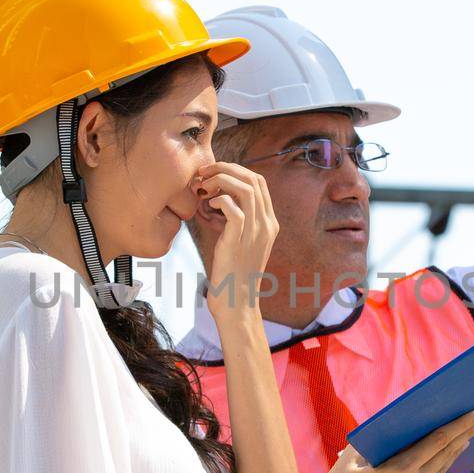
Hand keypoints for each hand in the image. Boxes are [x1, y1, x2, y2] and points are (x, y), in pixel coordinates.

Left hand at [196, 161, 278, 318]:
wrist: (237, 305)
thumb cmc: (232, 276)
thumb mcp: (239, 243)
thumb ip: (235, 222)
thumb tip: (218, 201)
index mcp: (269, 223)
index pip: (258, 182)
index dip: (235, 170)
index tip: (214, 172)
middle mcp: (266, 225)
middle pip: (254, 179)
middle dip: (227, 168)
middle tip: (205, 172)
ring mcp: (255, 233)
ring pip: (246, 188)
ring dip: (222, 180)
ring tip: (205, 187)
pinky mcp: (239, 241)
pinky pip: (234, 209)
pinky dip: (220, 200)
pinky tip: (208, 206)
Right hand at [311, 411, 473, 472]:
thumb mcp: (354, 455)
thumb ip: (380, 440)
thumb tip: (401, 425)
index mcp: (400, 469)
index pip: (437, 441)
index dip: (458, 426)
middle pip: (446, 456)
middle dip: (465, 436)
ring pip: (442, 472)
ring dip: (456, 454)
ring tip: (469, 438)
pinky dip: (443, 471)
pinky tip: (449, 463)